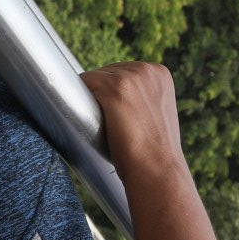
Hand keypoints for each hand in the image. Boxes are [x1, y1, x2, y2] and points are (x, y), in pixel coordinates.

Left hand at [81, 62, 184, 185]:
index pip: (121, 72)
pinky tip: (91, 119)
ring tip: (109, 124)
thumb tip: (116, 98)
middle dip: (103, 95)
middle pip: (106, 72)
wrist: (157, 170)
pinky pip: (83, 83)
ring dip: (92, 100)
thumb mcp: (155, 114)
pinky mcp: (116, 88)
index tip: (123, 118)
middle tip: (116, 124)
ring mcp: (132, 76)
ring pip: (94, 78)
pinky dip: (79, 101)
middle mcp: (148, 69)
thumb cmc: (153, 152)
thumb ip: (141, 98)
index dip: (114, 95)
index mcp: (159, 73)